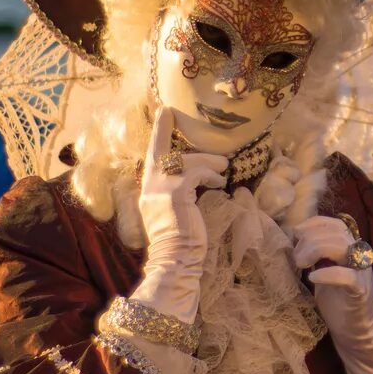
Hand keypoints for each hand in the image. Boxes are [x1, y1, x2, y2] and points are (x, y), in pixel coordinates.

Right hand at [130, 107, 226, 320]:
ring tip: (223, 168)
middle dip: (176, 138)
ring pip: (186, 161)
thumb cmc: (181, 243)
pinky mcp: (175, 194)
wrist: (175, 262)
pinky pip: (196, 173)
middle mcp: (150, 187)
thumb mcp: (176, 213)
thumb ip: (178, 193)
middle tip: (195, 136)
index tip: (164, 111)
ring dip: (208, 163)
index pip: (152, 156)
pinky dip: (210, 175)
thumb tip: (197, 179)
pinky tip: (219, 182)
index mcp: (148, 191)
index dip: (159, 132)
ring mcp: (160, 190)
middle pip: (164, 152)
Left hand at [292, 215, 372, 373]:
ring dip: (316, 251)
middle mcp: (358, 256)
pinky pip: (347, 276)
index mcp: (349, 248)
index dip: (310, 225)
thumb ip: (312, 256)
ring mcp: (361, 273)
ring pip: (342, 246)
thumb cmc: (337, 304)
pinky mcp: (360, 293)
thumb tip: (287, 241)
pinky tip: (313, 281)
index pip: (332, 222)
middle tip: (296, 259)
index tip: (293, 238)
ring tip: (302, 266)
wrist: (358, 335)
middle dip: (309, 239)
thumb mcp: (322, 273)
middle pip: (336, 229)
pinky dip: (327, 274)